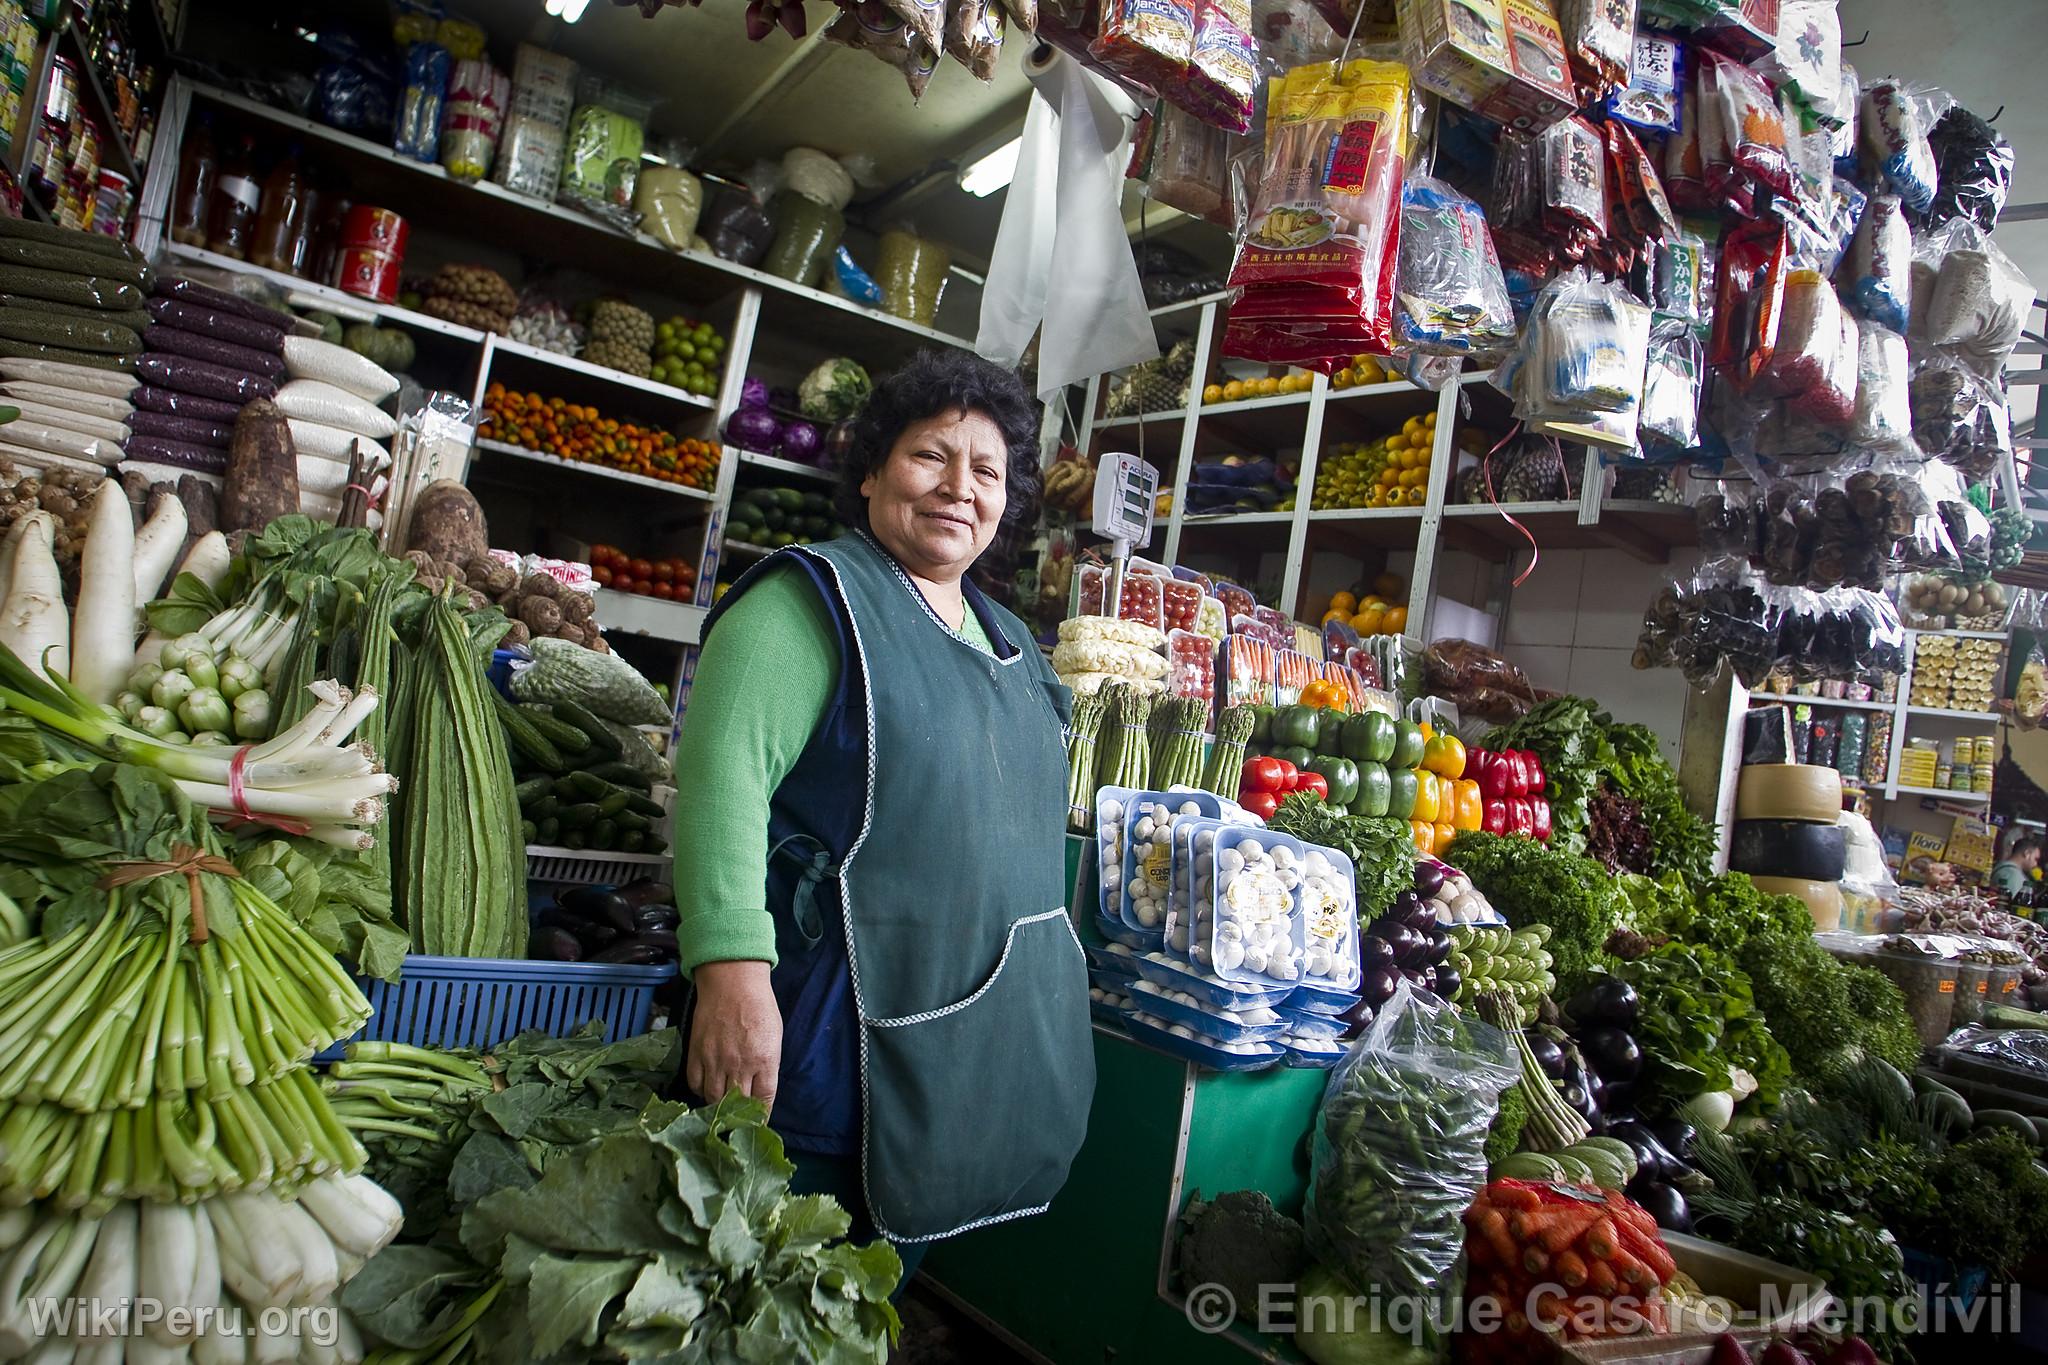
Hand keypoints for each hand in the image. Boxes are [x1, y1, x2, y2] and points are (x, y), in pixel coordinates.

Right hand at [687, 960, 782, 1109]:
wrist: (732, 981)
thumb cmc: (759, 1006)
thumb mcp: (774, 1037)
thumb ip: (768, 1066)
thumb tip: (760, 1089)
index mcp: (765, 1060)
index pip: (763, 1100)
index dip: (761, 1117)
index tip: (758, 1124)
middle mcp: (740, 1065)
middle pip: (737, 1104)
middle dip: (739, 1116)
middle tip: (738, 1120)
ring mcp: (715, 1060)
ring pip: (713, 1098)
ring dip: (718, 1105)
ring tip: (721, 1106)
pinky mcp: (696, 1053)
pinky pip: (695, 1083)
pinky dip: (700, 1090)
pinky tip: (707, 1087)